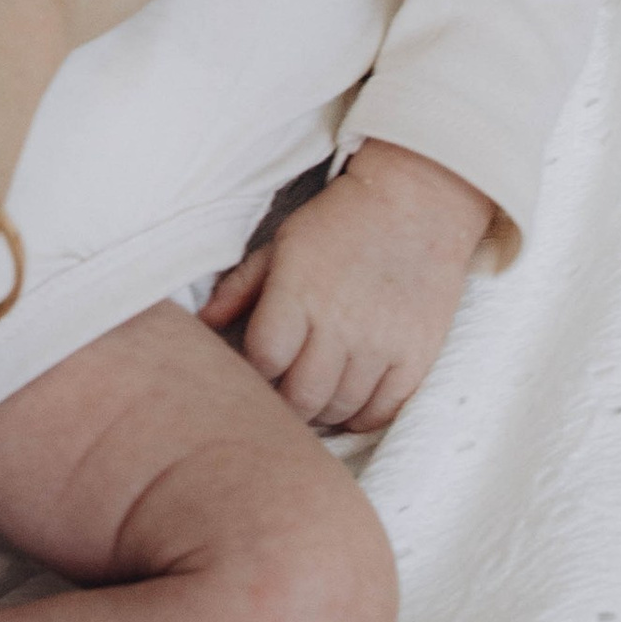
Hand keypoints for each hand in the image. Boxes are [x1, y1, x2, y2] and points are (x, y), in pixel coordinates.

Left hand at [199, 138, 493, 432]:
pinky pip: (382, 411)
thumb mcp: (282, 243)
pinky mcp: (417, 356)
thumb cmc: (341, 223)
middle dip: (282, 404)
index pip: (263, 360)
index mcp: (299, 295)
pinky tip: (349, 402)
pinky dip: (361, 416)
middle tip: (281, 394)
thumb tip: (203, 322)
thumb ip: (241, 286)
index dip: (252, 372)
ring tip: (312, 397)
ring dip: (320, 412)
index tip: (256, 367)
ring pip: (339, 409)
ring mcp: (381, 345)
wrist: (417, 205)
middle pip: (300, 398)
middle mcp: (340, 326)